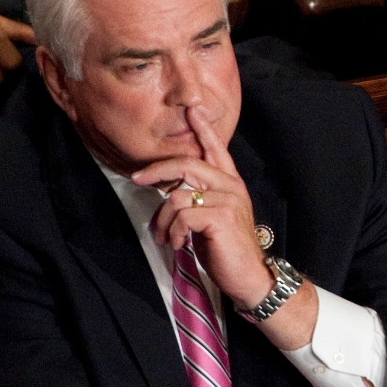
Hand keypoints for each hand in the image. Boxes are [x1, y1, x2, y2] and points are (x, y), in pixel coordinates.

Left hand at [133, 105, 271, 307]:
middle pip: (188, 164)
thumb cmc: (227, 248)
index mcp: (230, 185)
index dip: (204, 129)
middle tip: (138, 179)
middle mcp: (232, 187)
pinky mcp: (220, 217)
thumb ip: (198, 198)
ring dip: (162, 220)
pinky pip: (181, 215)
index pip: (217, 150)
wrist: (249, 275)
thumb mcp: (212, 217)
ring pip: (177, 195)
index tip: (193, 111)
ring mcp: (228, 201)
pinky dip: (172, 232)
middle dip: (157, 170)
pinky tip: (177, 243)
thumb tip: (168, 191)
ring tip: (165, 237)